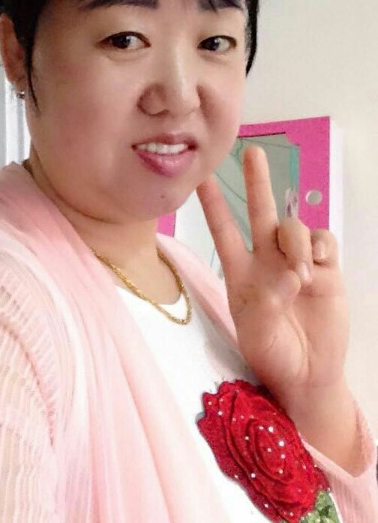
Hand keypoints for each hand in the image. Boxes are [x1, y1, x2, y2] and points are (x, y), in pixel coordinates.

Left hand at [196, 145, 348, 407]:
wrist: (307, 374)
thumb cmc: (272, 353)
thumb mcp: (257, 330)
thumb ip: (269, 301)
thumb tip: (290, 274)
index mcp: (240, 271)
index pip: (223, 230)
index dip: (212, 204)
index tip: (200, 177)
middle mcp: (266, 259)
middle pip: (260, 212)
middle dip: (257, 182)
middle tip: (253, 152)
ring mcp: (297, 262)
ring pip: (294, 227)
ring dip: (294, 242)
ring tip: (298, 275)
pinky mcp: (326, 269)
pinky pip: (323, 241)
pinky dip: (319, 248)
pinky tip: (315, 267)